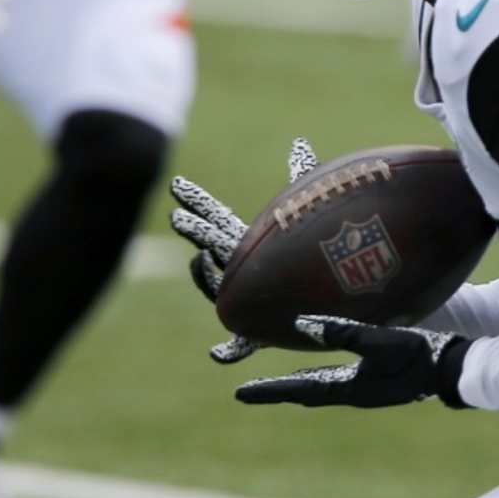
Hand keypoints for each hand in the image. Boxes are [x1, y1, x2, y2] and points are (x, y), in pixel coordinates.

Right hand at [170, 137, 319, 363]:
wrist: (323, 301)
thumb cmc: (310, 261)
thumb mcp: (304, 215)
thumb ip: (301, 178)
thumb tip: (297, 142)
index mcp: (244, 244)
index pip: (214, 218)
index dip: (196, 202)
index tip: (175, 185)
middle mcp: (239, 271)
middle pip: (210, 245)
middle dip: (195, 231)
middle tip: (179, 216)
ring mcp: (245, 298)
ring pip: (216, 286)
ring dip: (204, 275)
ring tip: (201, 256)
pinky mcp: (258, 329)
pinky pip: (240, 344)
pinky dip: (229, 350)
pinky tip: (218, 355)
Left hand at [234, 315, 473, 408]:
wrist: (452, 369)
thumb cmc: (417, 354)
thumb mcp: (379, 340)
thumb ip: (341, 331)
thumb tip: (300, 325)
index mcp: (348, 388)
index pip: (298, 391)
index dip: (268, 392)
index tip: (239, 395)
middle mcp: (352, 392)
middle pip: (305, 392)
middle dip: (278, 391)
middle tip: (250, 392)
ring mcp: (365, 388)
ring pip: (320, 387)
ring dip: (297, 385)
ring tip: (278, 384)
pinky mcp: (376, 380)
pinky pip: (337, 379)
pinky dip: (318, 375)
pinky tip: (320, 367)